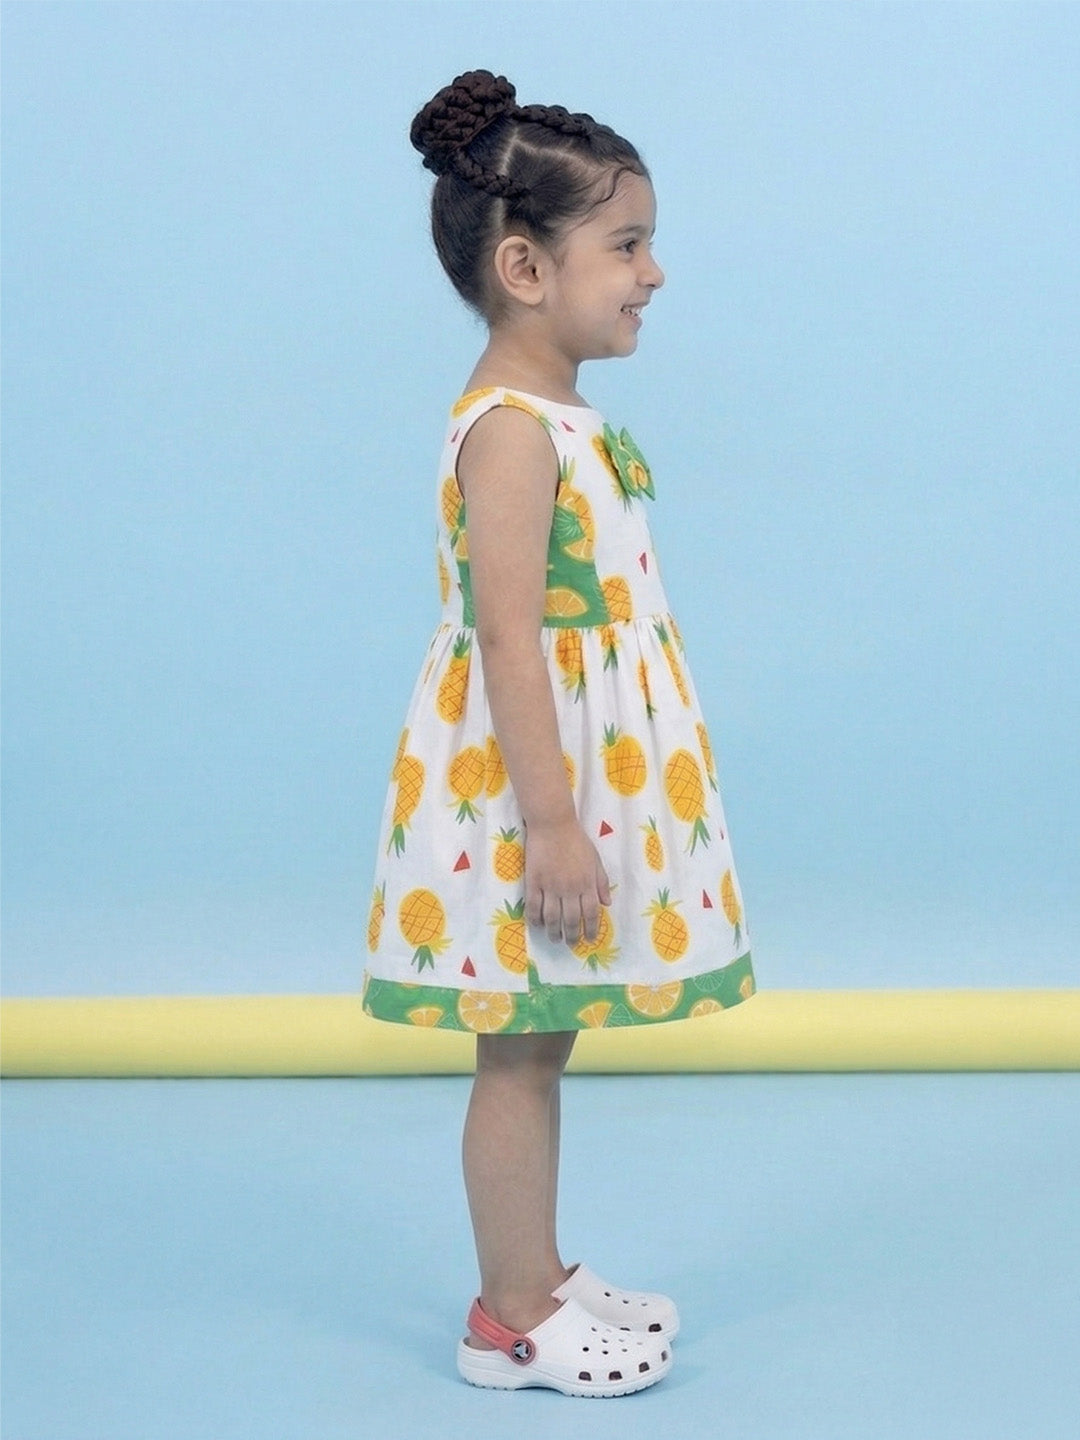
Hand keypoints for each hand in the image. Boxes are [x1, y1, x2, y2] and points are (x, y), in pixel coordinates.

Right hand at [523, 818, 611, 945]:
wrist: (553, 824)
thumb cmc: (576, 840)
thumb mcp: (595, 860)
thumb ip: (601, 882)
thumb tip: (607, 904)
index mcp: (587, 883)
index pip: (591, 913)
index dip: (591, 929)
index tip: (589, 939)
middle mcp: (570, 888)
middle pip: (571, 920)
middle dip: (572, 936)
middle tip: (571, 944)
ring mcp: (551, 886)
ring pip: (552, 917)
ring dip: (553, 932)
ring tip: (555, 939)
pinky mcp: (534, 882)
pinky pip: (534, 906)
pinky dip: (535, 918)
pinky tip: (537, 925)